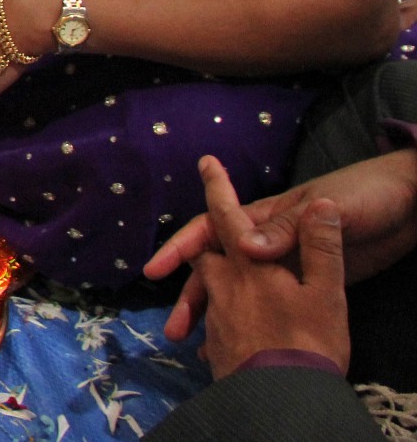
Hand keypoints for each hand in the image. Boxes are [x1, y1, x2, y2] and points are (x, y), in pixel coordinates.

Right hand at [146, 147, 416, 339]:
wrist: (406, 207)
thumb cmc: (364, 197)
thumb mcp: (330, 205)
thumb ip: (290, 227)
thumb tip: (246, 247)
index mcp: (265, 218)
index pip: (212, 229)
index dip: (182, 249)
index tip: (156, 272)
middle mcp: (267, 241)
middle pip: (216, 268)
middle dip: (192, 296)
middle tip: (175, 330)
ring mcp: (285, 265)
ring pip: (238, 291)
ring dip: (215, 316)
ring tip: (199, 348)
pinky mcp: (308, 285)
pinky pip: (269, 306)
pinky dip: (249, 326)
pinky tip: (240, 349)